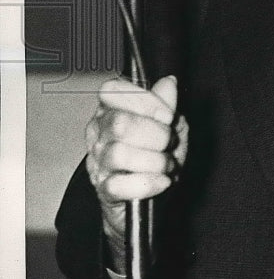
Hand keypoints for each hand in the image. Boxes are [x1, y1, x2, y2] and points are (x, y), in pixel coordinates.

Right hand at [85, 74, 188, 272]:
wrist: (154, 195)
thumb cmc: (156, 155)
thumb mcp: (169, 125)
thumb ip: (166, 104)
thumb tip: (168, 83)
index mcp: (111, 109)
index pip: (112, 91)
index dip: (143, 101)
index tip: (167, 116)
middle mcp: (99, 133)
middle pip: (119, 123)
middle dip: (155, 135)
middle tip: (169, 144)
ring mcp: (98, 162)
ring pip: (119, 154)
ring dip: (155, 162)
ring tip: (167, 166)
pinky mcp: (103, 190)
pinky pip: (119, 185)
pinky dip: (147, 184)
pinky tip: (161, 182)